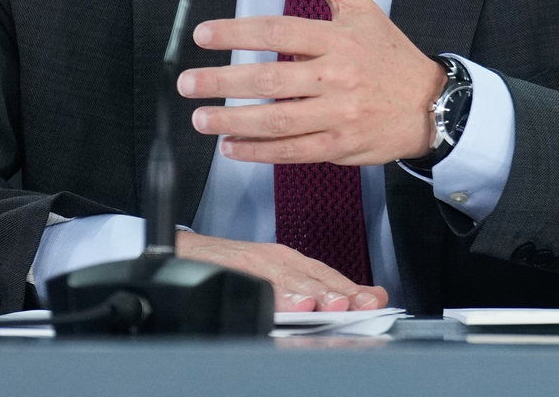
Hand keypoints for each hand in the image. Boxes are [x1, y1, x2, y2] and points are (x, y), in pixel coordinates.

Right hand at [175, 230, 387, 311]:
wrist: (181, 252)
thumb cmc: (228, 266)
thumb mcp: (271, 274)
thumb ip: (306, 288)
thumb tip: (352, 302)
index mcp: (288, 260)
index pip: (327, 274)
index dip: (354, 288)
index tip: (377, 301)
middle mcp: (274, 259)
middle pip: (313, 277)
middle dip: (339, 292)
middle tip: (362, 305)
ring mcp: (252, 262)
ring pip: (287, 281)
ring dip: (311, 294)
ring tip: (330, 306)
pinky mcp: (229, 267)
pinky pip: (253, 284)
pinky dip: (273, 296)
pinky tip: (288, 307)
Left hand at [179, 0, 445, 165]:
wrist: (433, 105)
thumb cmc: (389, 56)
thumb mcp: (362, 7)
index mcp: (337, 39)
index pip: (279, 30)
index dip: (237, 31)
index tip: (203, 35)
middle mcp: (336, 76)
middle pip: (271, 78)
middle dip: (224, 81)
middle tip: (188, 83)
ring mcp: (339, 114)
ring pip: (278, 119)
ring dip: (234, 121)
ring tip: (201, 119)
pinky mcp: (341, 146)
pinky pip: (294, 151)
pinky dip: (260, 152)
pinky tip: (231, 148)